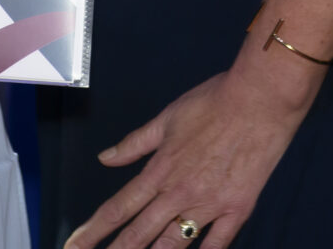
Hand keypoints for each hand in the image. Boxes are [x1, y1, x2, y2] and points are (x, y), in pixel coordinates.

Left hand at [66, 63, 313, 248]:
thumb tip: (105, 158)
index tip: (73, 245)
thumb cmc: (213, 101)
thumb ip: (135, 143)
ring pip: (173, 246)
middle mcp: (179, 193)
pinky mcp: (238, 210)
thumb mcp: (167, 117)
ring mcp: (209, 205)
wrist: (259, 99)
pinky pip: (217, 244)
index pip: (118, 208)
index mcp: (160, 170)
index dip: (92, 231)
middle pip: (139, 234)